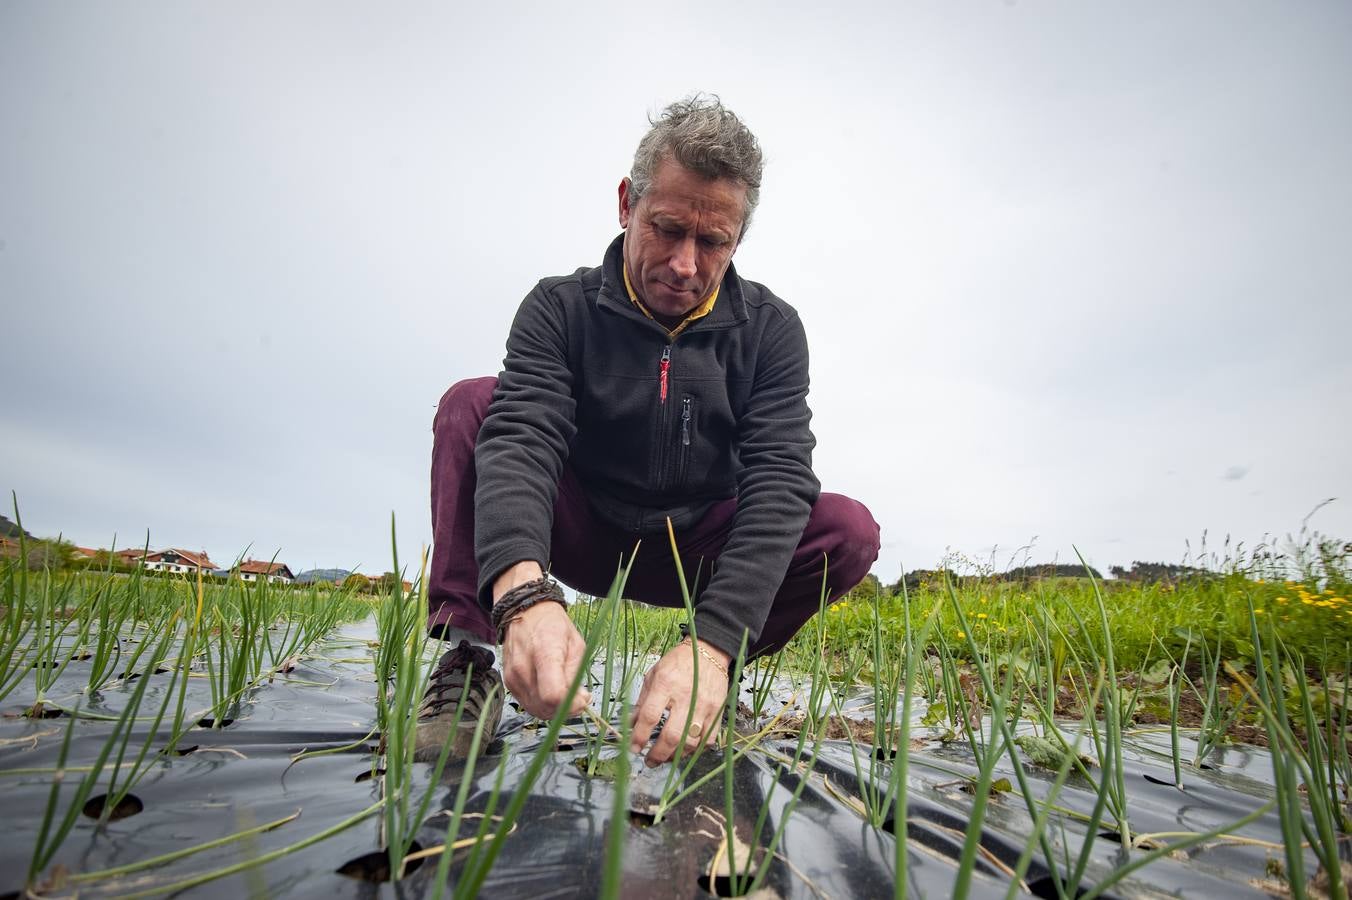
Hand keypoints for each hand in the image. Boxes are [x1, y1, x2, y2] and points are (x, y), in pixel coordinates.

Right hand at [496, 563, 589, 719]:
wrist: (524, 612)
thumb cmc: (553, 625)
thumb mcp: (575, 643)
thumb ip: (576, 675)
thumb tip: (579, 701)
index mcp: (544, 653)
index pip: (553, 695)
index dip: (571, 705)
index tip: (582, 700)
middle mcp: (523, 667)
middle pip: (545, 707)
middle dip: (565, 709)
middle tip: (578, 698)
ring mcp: (513, 676)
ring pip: (536, 709)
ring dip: (554, 709)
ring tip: (566, 694)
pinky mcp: (508, 682)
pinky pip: (528, 704)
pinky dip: (542, 704)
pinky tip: (551, 691)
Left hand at [630, 639, 730, 766]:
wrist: (708, 653)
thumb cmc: (677, 663)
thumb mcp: (653, 675)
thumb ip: (642, 702)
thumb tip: (630, 725)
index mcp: (665, 684)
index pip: (650, 716)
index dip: (639, 736)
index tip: (633, 749)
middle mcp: (686, 696)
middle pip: (672, 735)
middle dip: (658, 754)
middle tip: (650, 761)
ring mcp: (704, 705)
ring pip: (690, 742)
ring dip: (676, 755)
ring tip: (666, 757)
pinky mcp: (717, 711)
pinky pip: (708, 739)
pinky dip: (696, 749)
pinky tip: (686, 748)